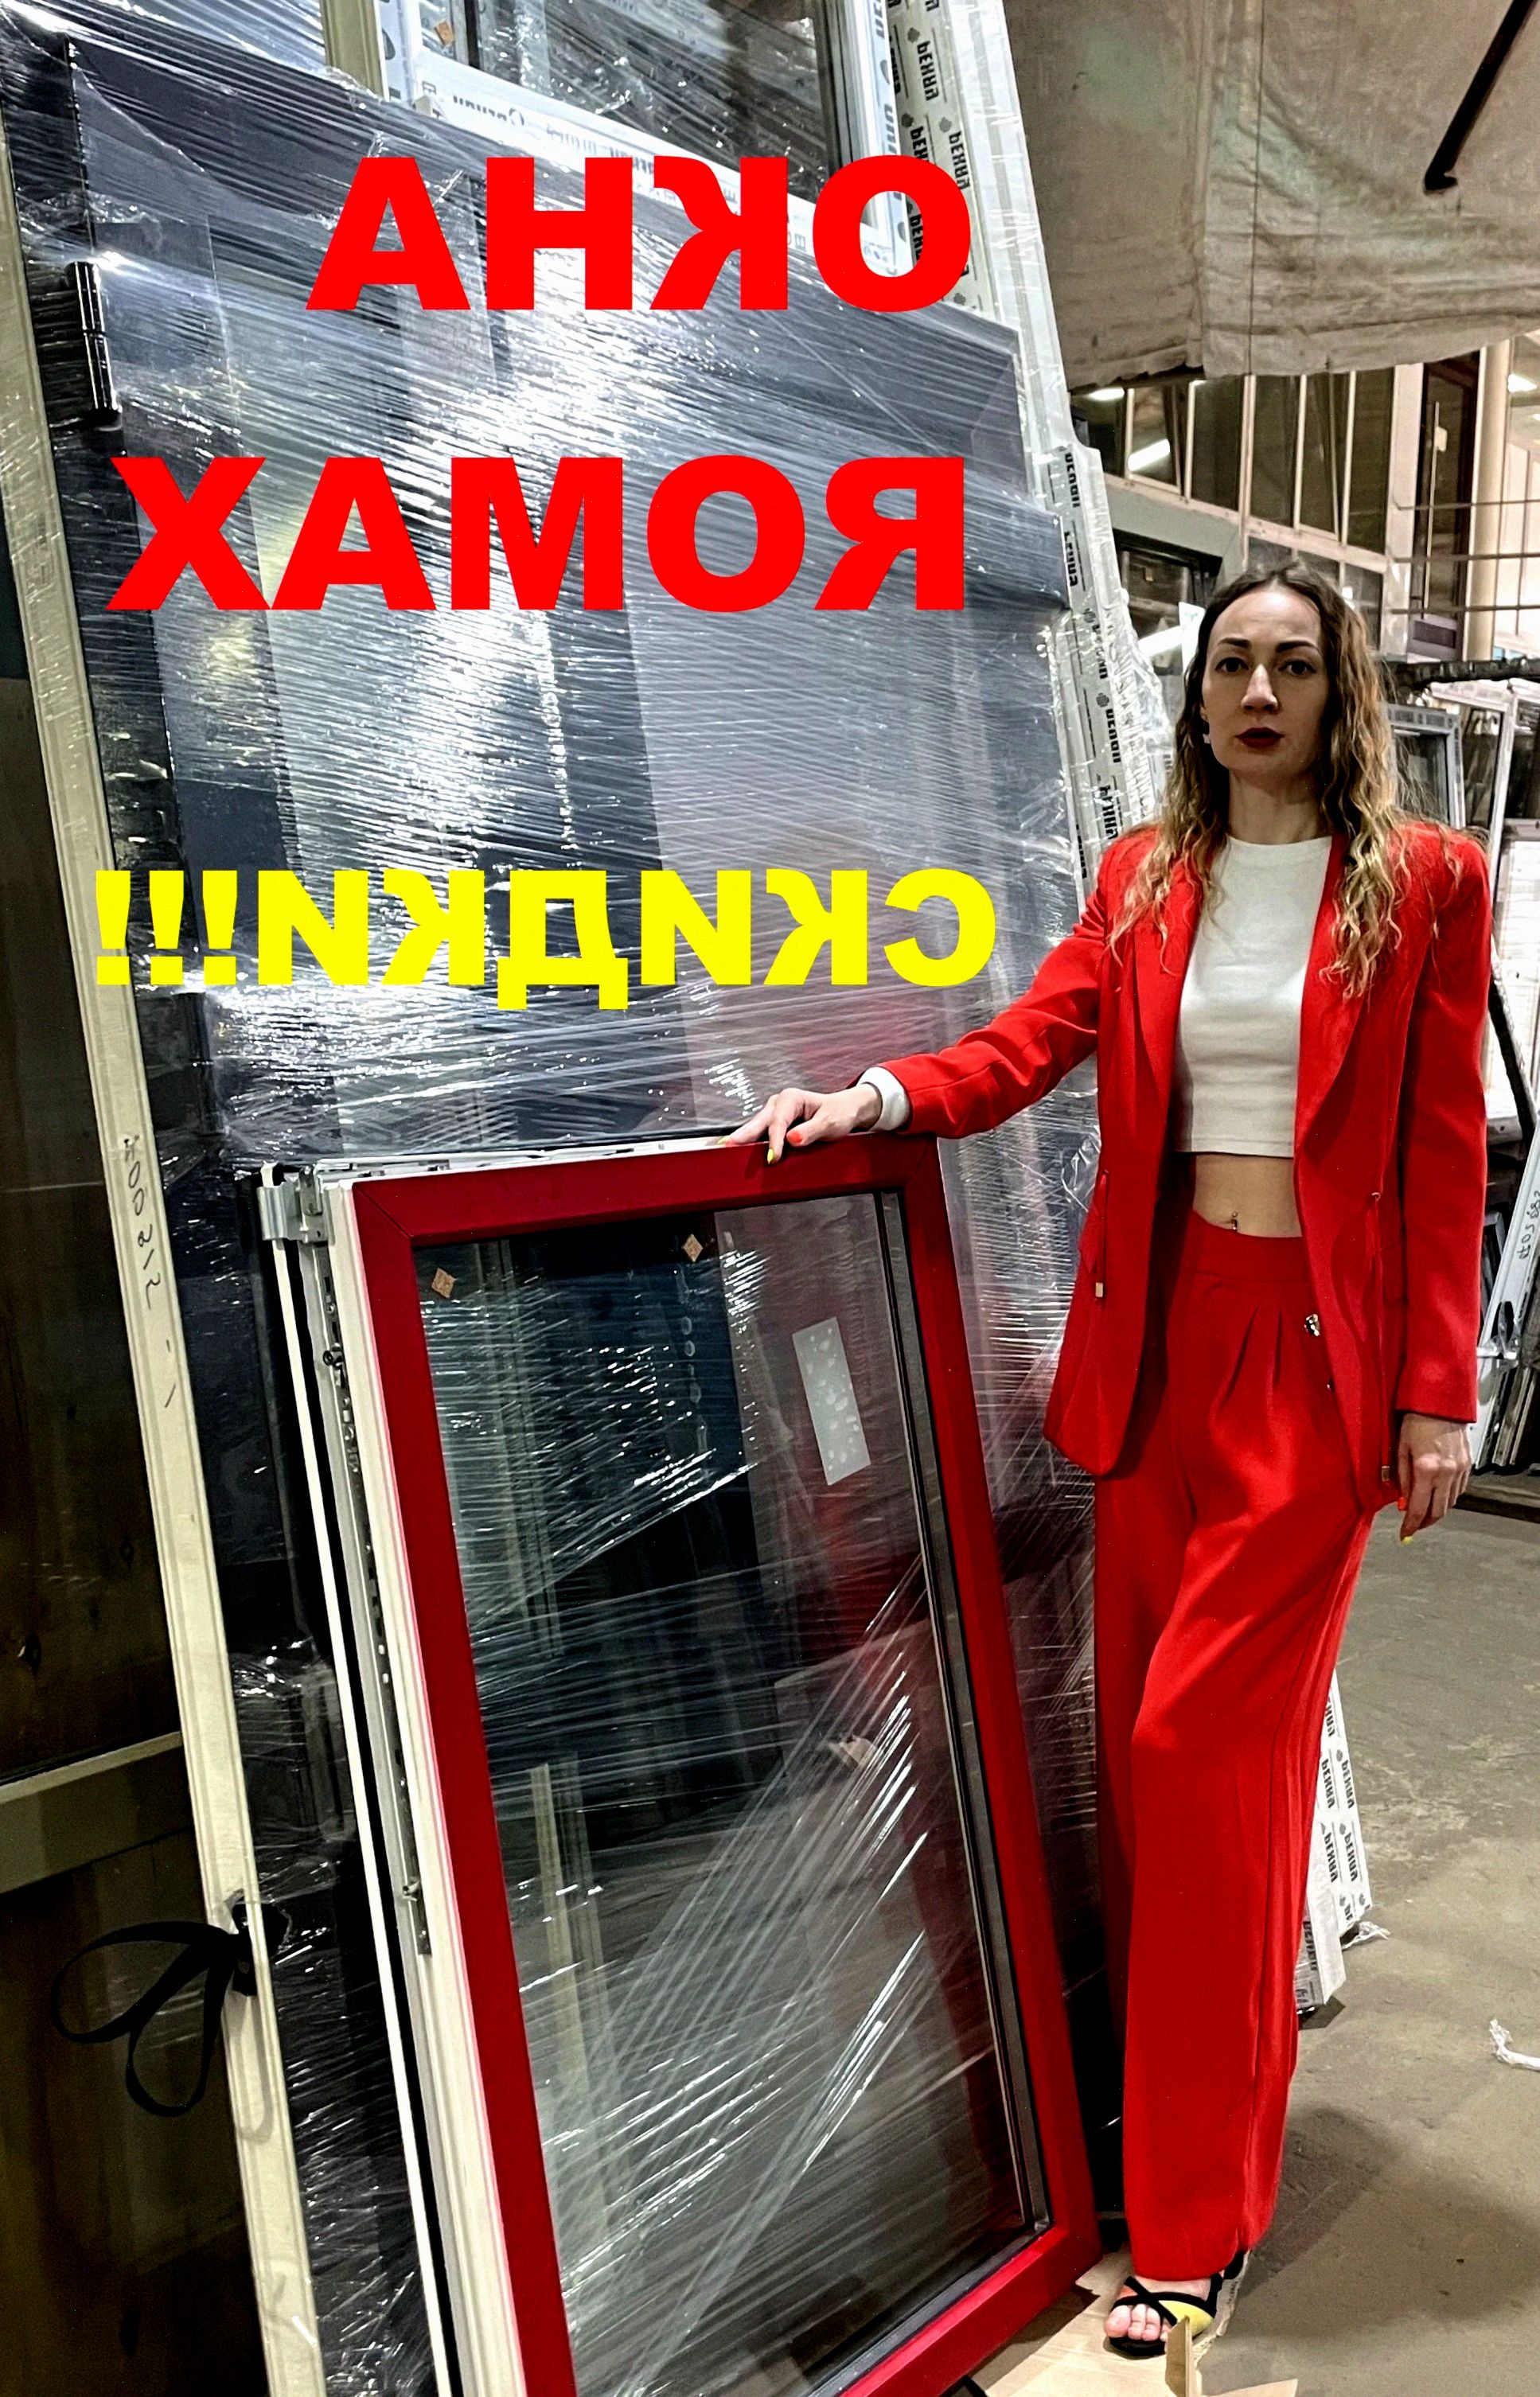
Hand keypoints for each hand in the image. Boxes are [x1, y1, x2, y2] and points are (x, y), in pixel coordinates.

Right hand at [720, 1082, 880, 1160]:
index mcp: (792, 1098)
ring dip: (742, 1139)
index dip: (774, 1142)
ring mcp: (775, 1113)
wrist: (844, 1111)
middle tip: (726, 1146)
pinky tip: (738, 1150)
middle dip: (743, 1135)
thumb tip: (792, 1138)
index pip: (778, 1122)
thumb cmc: (838, 1114)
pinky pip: (761, 1134)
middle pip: (759, 1122)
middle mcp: (779, 1103)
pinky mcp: (774, 1124)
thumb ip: (812, 1131)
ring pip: (756, 1127)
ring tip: (724, 1148)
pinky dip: (750, 1142)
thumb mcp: (830, 1123)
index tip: (772, 1158)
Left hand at [1396, 1412, 1470, 1539]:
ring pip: (1450, 1503)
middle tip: (1414, 1525)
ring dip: (1437, 1511)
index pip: (1418, 1508)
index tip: (1405, 1534)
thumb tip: (1402, 1500)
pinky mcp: (1467, 1465)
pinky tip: (1438, 1495)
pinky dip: (1448, 1498)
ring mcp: (1459, 1470)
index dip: (1411, 1525)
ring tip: (1424, 1511)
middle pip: (1437, 1511)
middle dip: (1425, 1523)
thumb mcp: (1401, 1450)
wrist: (1440, 1405)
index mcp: (1426, 1469)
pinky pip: (1459, 1491)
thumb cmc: (1416, 1422)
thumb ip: (1402, 1478)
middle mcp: (1446, 1472)